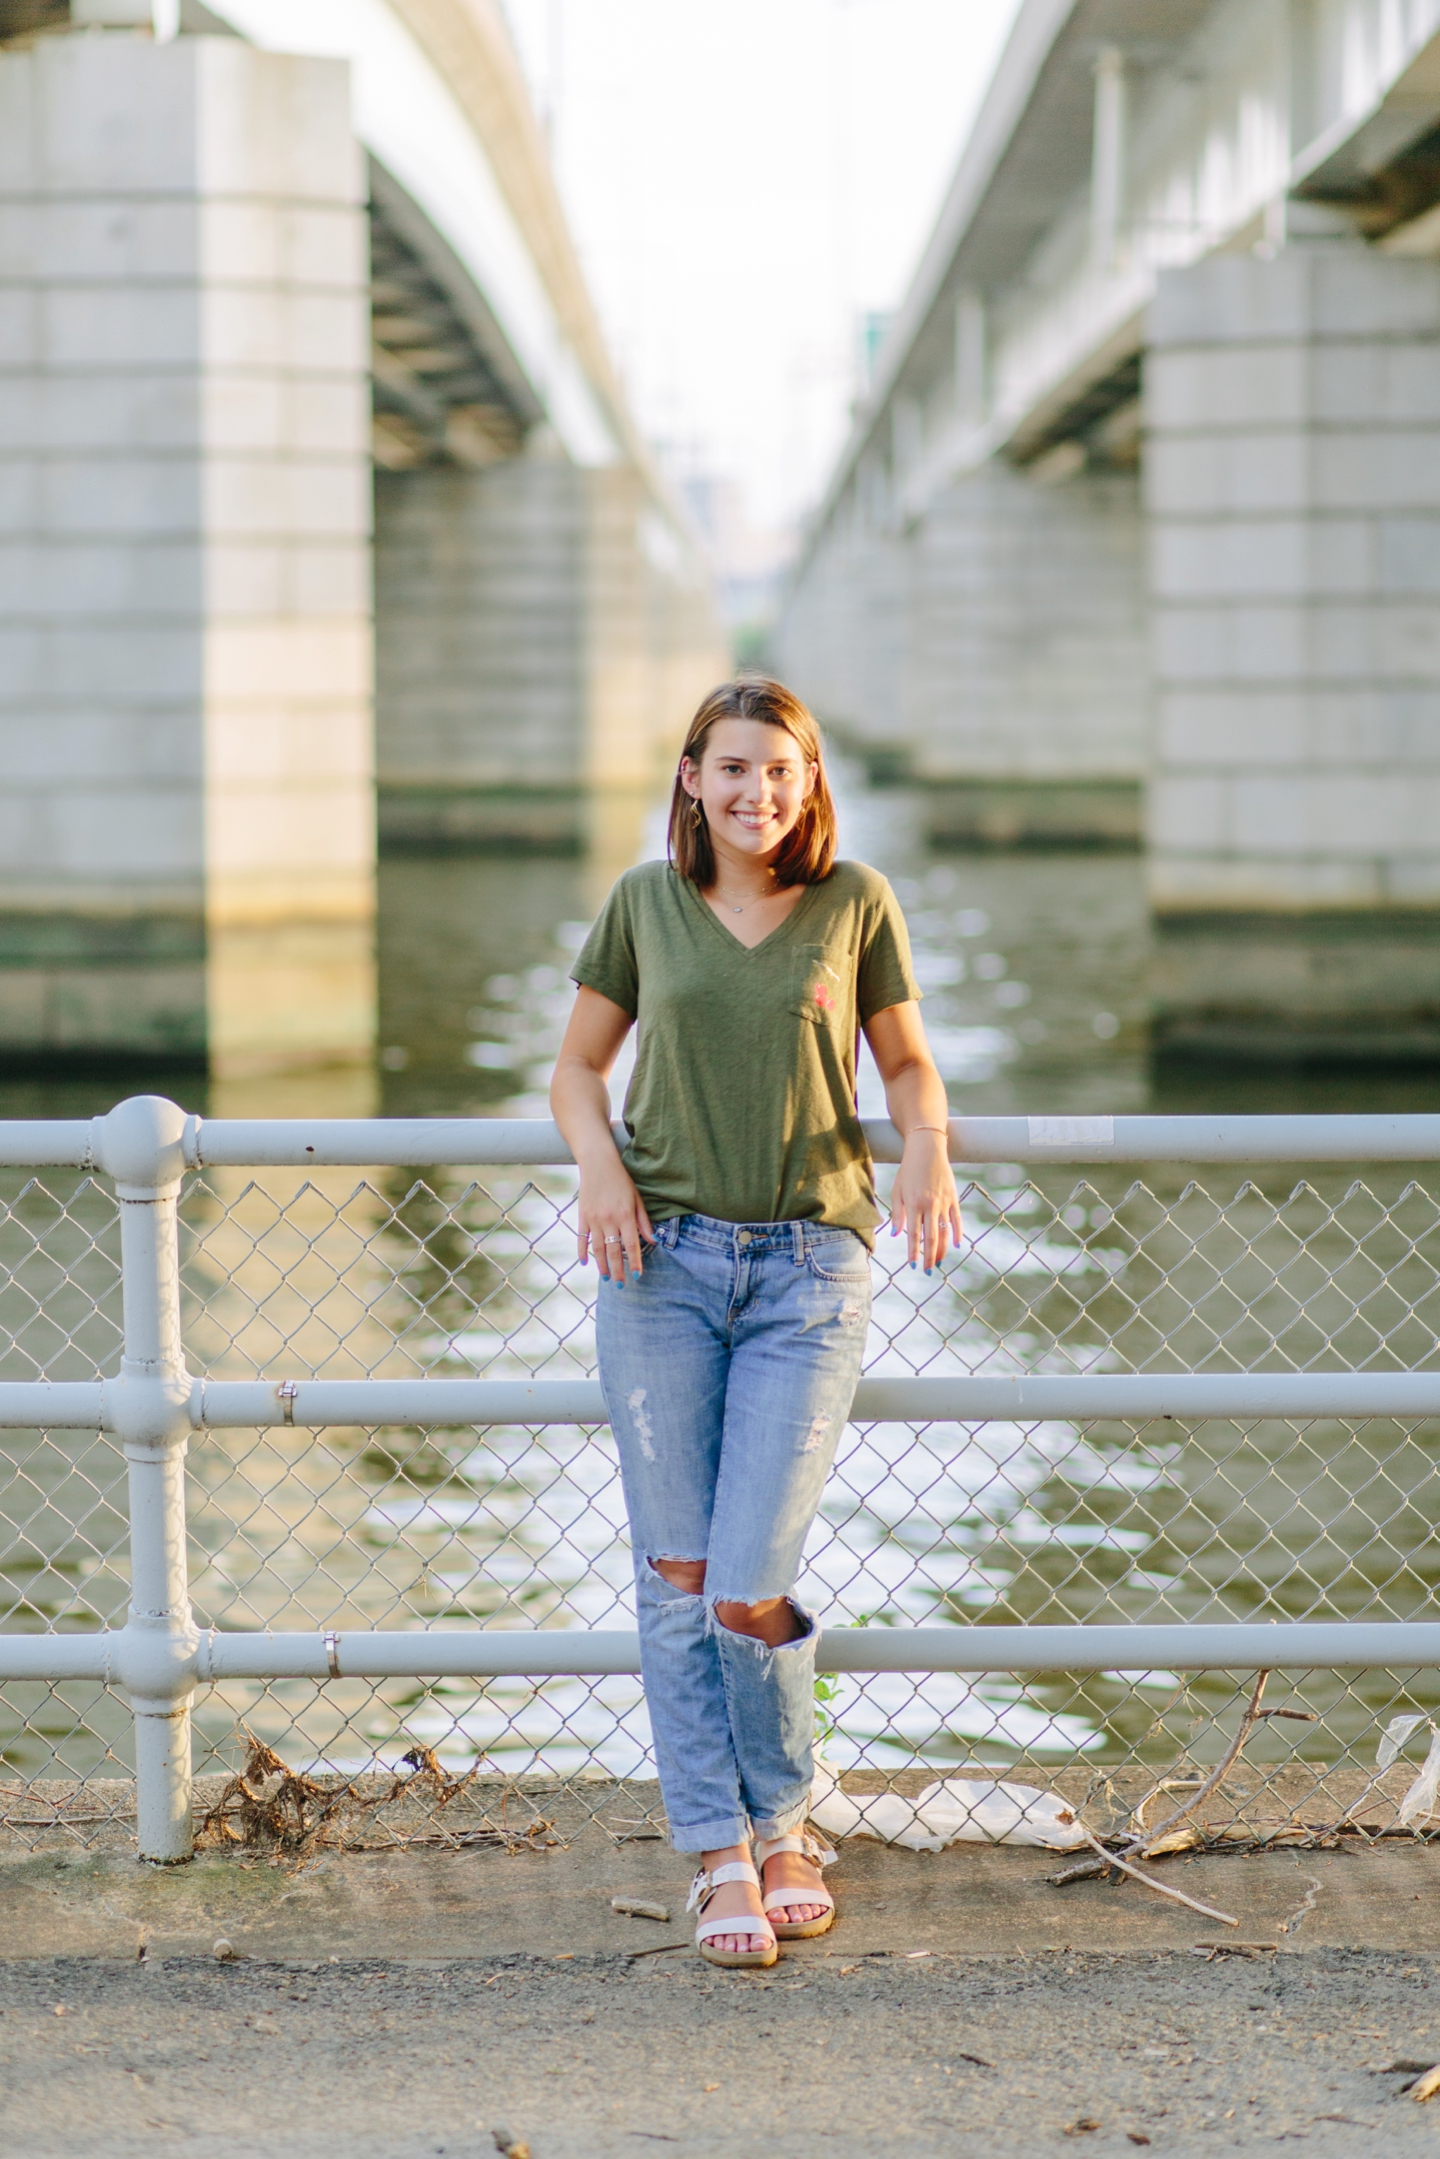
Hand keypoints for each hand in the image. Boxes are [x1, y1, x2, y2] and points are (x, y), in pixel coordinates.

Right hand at [577, 1155, 653, 1279]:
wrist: (598, 1164)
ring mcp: (594, 1219)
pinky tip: (585, 1263)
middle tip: (622, 1285)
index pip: (632, 1245)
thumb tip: (653, 1241)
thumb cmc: (621, 1181)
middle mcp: (609, 1220)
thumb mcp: (637, 1199)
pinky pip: (581, 1238)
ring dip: (602, 1265)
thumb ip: (643, 1222)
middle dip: (618, 1270)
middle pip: (614, 1251)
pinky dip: (582, 1252)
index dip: (635, 1262)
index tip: (638, 1275)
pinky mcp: (582, 1216)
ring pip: (598, 1249)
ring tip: (607, 1278)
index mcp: (625, 1216)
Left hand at [889, 1129, 961, 1271]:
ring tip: (939, 1262)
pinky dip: (957, 1233)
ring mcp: (944, 1202)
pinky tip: (955, 1245)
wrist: (927, 1149)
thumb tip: (896, 1235)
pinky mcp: (953, 1198)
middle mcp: (930, 1205)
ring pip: (945, 1232)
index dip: (913, 1252)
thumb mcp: (897, 1190)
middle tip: (928, 1271)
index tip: (913, 1265)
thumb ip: (897, 1213)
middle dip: (929, 1257)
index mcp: (914, 1204)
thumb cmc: (908, 1170)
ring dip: (942, 1249)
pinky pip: (957, 1220)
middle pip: (931, 1238)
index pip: (914, 1235)